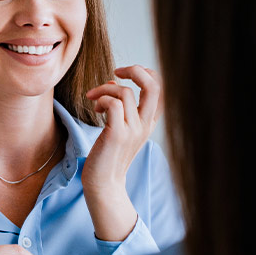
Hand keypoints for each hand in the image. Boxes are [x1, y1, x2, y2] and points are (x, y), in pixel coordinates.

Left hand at [82, 65, 162, 240]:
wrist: (103, 184)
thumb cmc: (106, 155)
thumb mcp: (119, 128)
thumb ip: (120, 106)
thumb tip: (113, 81)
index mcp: (149, 122)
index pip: (161, 87)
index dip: (146, 73)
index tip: (124, 74)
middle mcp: (145, 125)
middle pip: (154, 85)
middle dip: (135, 69)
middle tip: (116, 71)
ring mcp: (133, 130)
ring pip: (125, 92)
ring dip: (105, 89)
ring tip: (94, 100)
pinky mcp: (117, 135)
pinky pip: (114, 104)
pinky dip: (102, 100)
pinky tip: (95, 110)